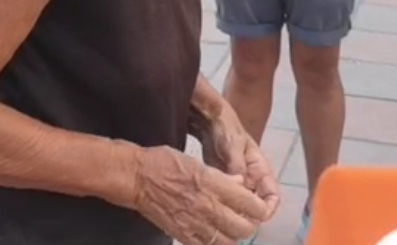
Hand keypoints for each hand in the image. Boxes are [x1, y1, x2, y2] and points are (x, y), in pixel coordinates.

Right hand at [132, 146, 269, 244]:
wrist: (136, 178)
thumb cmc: (164, 163)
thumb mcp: (197, 161)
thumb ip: (221, 176)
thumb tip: (240, 183)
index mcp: (214, 184)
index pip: (251, 204)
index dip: (260, 208)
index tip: (257, 206)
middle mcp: (208, 206)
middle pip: (244, 228)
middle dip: (249, 225)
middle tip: (245, 218)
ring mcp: (195, 223)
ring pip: (229, 242)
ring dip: (233, 236)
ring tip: (229, 228)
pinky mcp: (182, 235)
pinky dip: (214, 244)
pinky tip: (211, 235)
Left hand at [200, 107, 281, 222]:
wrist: (211, 122)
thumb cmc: (227, 130)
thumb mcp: (234, 146)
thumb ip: (237, 165)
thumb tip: (241, 187)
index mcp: (261, 171)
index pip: (273, 196)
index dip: (268, 208)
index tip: (257, 217)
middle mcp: (252, 181)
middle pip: (256, 206)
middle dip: (248, 216)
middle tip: (233, 220)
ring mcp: (239, 184)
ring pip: (241, 206)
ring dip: (234, 213)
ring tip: (221, 216)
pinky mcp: (225, 185)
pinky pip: (227, 201)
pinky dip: (223, 207)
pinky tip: (212, 209)